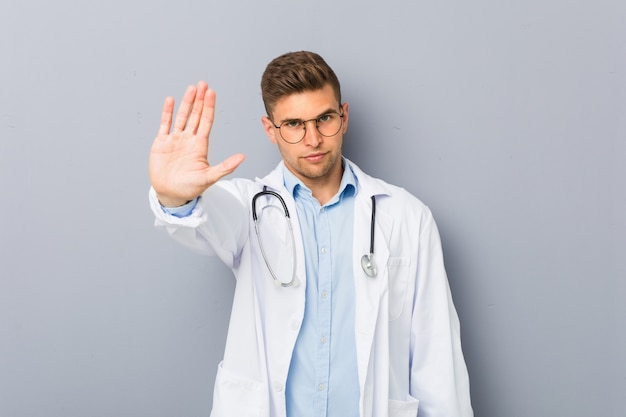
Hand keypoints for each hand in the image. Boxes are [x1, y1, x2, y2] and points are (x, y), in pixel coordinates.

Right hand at [149, 81, 244, 206]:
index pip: (206, 121)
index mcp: (200, 145)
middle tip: (203, 84)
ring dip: (186, 103)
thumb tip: (242, 157)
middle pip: (196, 115)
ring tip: (191, 88)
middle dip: (200, 100)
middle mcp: (189, 139)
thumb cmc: (190, 188)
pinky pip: (165, 124)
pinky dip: (167, 112)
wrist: (170, 194)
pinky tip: (170, 100)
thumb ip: (225, 166)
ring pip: (182, 116)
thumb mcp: (209, 177)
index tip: (212, 93)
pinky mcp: (162, 143)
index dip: (209, 107)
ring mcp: (175, 140)